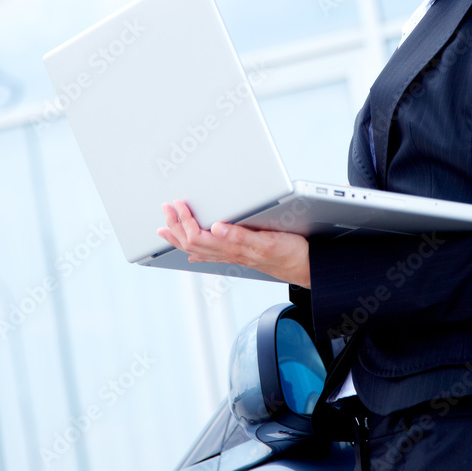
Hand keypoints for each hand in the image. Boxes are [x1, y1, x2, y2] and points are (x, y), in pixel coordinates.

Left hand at [156, 200, 310, 287]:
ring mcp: (233, 255)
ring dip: (179, 236)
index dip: (184, 220)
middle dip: (175, 226)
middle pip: (191, 242)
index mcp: (233, 247)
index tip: (177, 204)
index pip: (197, 236)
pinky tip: (192, 250)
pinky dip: (196, 248)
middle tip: (166, 209)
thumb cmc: (290, 253)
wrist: (305, 266)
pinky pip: (210, 253)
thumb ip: (241, 236)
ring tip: (166, 228)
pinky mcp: (240, 255)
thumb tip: (216, 227)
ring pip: (197, 248)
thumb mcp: (268, 240)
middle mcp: (230, 253)